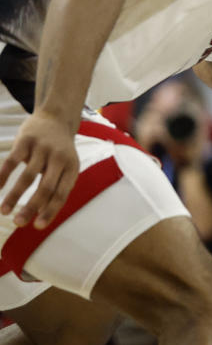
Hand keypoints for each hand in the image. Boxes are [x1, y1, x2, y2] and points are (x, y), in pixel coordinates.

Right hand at [0, 113, 78, 228]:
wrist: (56, 117)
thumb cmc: (59, 151)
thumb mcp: (66, 167)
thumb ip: (57, 187)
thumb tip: (42, 215)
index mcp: (72, 167)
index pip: (62, 194)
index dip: (50, 211)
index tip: (37, 227)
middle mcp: (60, 158)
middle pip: (46, 187)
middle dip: (31, 208)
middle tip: (18, 223)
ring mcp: (43, 148)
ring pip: (27, 176)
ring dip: (14, 196)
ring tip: (3, 211)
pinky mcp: (26, 140)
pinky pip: (12, 161)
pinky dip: (2, 176)